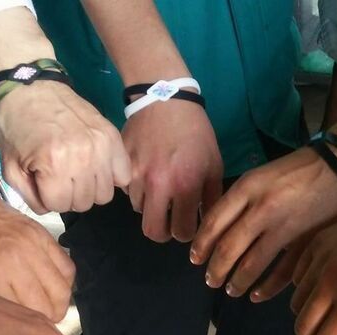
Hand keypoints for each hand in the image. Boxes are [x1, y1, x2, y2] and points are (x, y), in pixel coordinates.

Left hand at [0, 81, 130, 213]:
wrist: (31, 89)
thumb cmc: (16, 127)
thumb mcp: (10, 168)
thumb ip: (30, 197)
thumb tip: (50, 208)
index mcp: (54, 164)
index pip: (60, 206)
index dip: (49, 198)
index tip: (43, 182)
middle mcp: (82, 157)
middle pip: (85, 202)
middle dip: (70, 195)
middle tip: (60, 177)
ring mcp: (101, 146)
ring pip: (105, 194)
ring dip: (90, 188)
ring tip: (78, 173)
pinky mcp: (112, 136)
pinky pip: (123, 175)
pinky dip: (111, 176)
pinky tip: (96, 167)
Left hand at [0, 188, 74, 320]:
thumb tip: (1, 330)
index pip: (24, 317)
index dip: (25, 333)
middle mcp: (16, 260)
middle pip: (49, 307)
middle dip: (44, 323)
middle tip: (33, 326)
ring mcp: (32, 244)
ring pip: (62, 290)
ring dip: (57, 306)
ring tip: (45, 310)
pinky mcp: (42, 234)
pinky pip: (67, 267)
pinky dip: (64, 283)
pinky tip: (50, 289)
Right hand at [123, 99, 223, 241]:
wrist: (165, 99)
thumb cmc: (196, 132)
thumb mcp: (214, 164)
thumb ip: (211, 197)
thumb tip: (207, 222)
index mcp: (185, 186)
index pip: (182, 231)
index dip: (186, 233)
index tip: (188, 224)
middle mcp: (157, 185)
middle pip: (153, 231)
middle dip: (163, 232)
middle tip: (170, 223)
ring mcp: (135, 175)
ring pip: (138, 210)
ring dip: (150, 207)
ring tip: (160, 190)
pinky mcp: (121, 165)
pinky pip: (127, 189)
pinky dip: (137, 189)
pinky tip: (147, 174)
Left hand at [190, 135, 336, 301]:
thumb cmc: (299, 169)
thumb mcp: (262, 175)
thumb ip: (240, 200)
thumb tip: (219, 230)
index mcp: (247, 187)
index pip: (213, 222)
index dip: (200, 245)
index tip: (195, 259)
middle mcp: (261, 208)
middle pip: (227, 248)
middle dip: (215, 270)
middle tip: (210, 280)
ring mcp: (285, 228)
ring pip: (251, 265)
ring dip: (237, 282)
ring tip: (232, 290)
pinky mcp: (305, 242)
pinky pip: (281, 273)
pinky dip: (266, 288)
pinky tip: (257, 295)